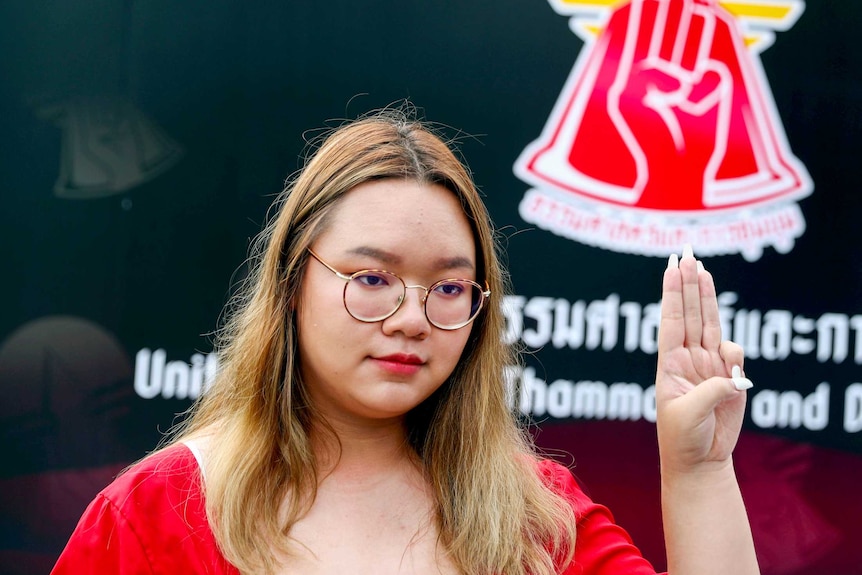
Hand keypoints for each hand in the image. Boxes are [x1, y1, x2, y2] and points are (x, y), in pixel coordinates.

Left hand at [656, 244, 749, 473]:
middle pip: (689, 313)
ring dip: (707, 297)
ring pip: (709, 323)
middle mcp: (687, 358)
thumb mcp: (690, 414)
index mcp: (669, 363)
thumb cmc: (683, 438)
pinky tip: (732, 365)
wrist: (700, 459)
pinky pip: (735, 353)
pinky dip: (736, 352)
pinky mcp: (728, 376)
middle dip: (689, 284)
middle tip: (688, 254)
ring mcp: (708, 364)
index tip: (672, 265)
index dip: (672, 293)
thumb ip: (711, 390)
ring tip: (704, 271)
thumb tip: (735, 373)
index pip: (671, 320)